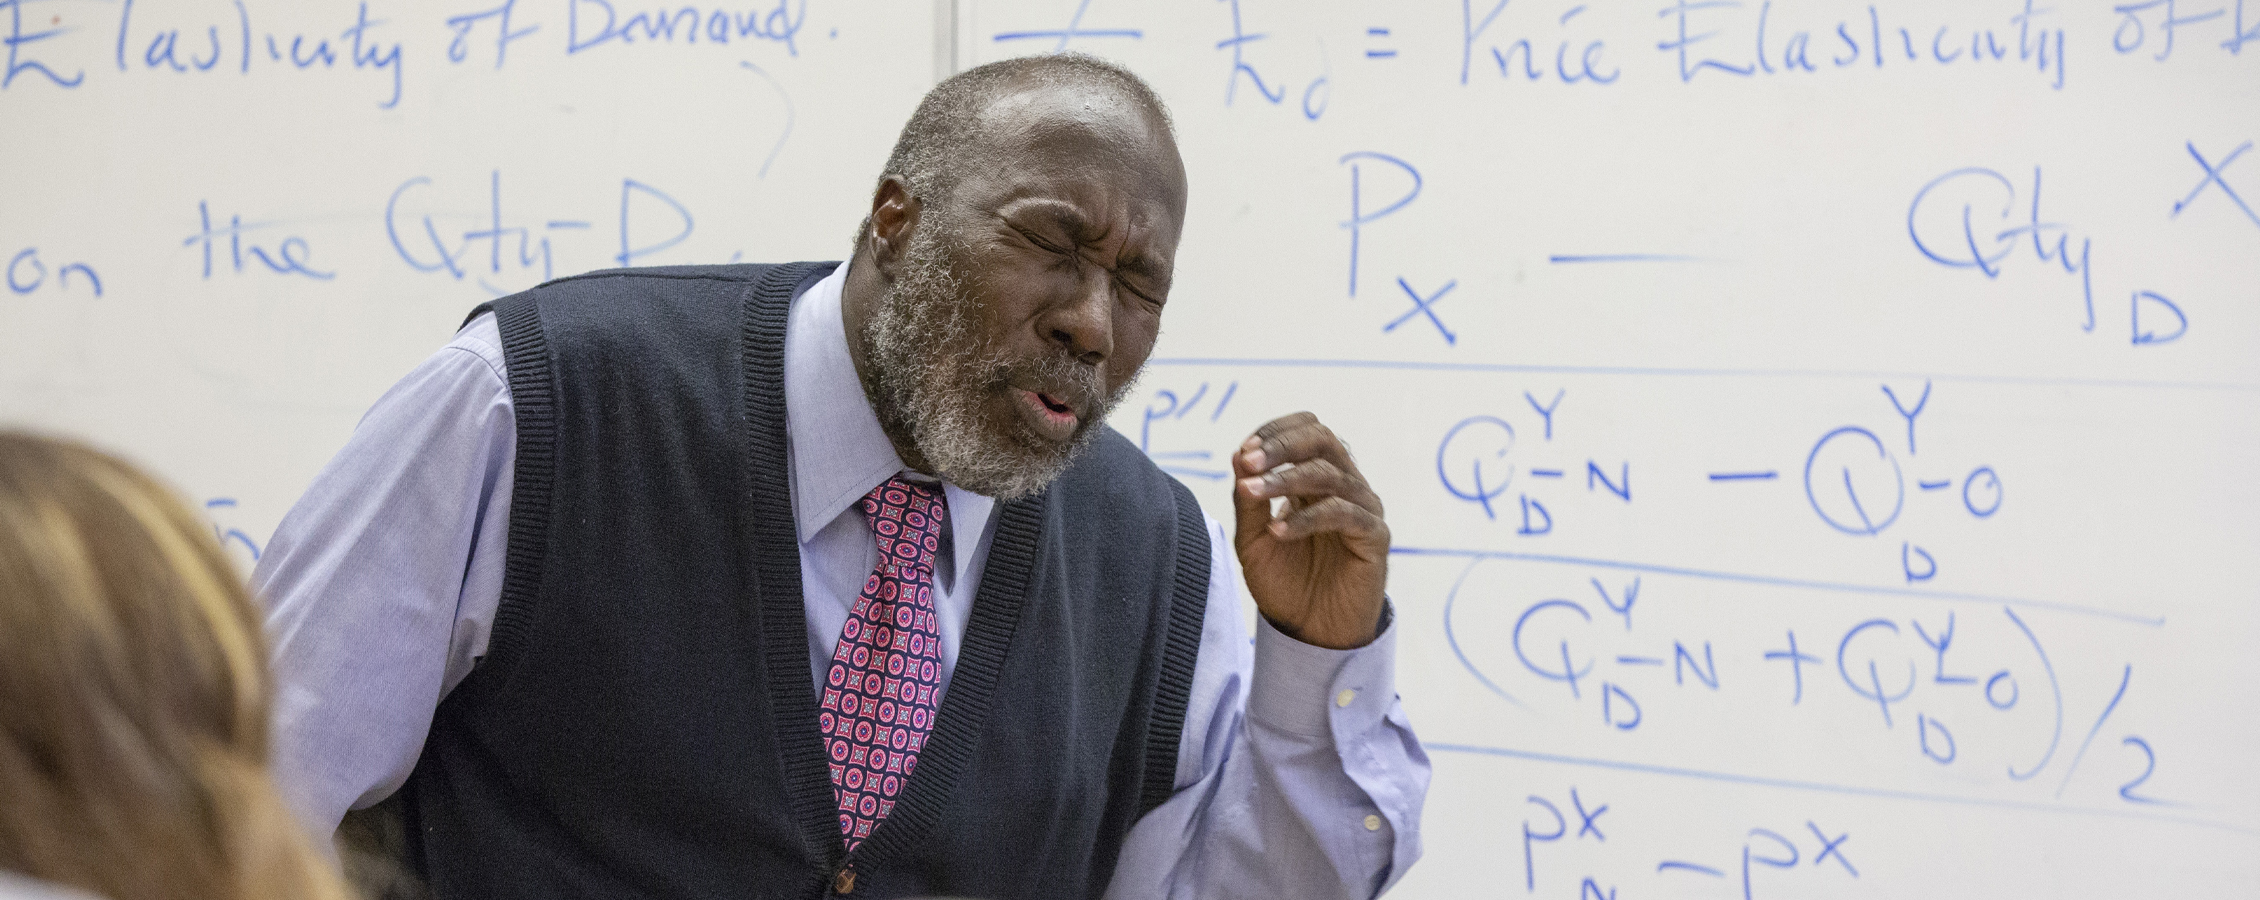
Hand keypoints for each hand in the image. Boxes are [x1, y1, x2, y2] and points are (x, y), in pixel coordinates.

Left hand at [1231, 412, 1389, 649]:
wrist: (1310, 632)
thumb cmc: (1284, 583)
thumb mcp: (1253, 540)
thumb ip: (1249, 500)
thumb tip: (1239, 455)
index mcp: (1317, 477)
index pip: (1307, 430)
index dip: (1276, 432)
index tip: (1243, 450)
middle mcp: (1345, 484)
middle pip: (1323, 440)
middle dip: (1282, 445)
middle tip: (1249, 460)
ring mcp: (1363, 508)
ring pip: (1330, 475)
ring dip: (1286, 479)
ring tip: (1254, 491)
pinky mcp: (1374, 536)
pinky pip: (1344, 513)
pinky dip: (1307, 518)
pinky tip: (1279, 531)